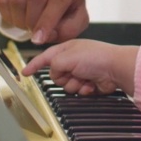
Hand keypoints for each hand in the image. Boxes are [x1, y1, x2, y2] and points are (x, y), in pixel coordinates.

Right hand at [0, 0, 88, 43]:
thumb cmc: (65, 1)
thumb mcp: (76, 16)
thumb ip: (69, 29)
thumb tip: (45, 35)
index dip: (47, 21)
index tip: (38, 39)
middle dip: (32, 21)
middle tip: (33, 31)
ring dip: (19, 19)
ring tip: (27, 23)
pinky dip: (6, 14)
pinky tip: (16, 16)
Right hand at [21, 39, 138, 95]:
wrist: (116, 69)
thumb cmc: (96, 57)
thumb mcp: (68, 56)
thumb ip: (53, 64)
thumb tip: (53, 73)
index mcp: (67, 49)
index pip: (45, 57)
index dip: (34, 65)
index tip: (25, 73)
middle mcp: (73, 60)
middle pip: (56, 75)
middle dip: (63, 77)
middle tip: (73, 72)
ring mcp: (81, 72)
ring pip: (66, 86)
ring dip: (75, 85)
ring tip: (85, 79)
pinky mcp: (89, 84)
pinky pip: (78, 92)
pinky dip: (84, 90)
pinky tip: (92, 85)